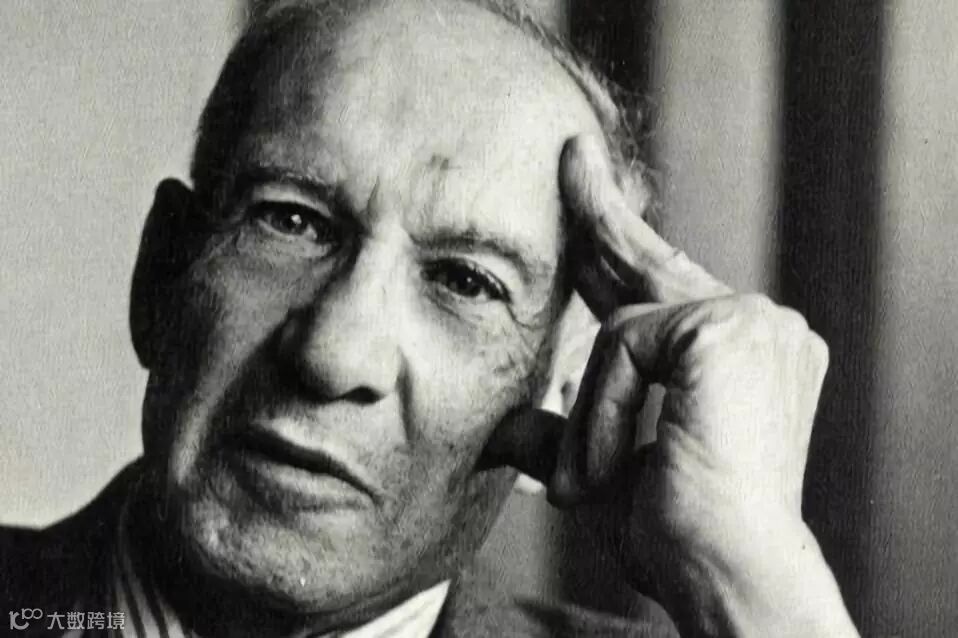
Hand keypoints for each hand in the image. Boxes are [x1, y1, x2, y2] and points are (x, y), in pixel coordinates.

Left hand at [486, 136, 857, 636]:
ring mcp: (754, 320)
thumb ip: (559, 434)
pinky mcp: (730, 329)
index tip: (585, 183)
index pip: (662, 285)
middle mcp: (759, 325)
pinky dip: (604, 414)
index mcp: (736, 354)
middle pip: (651, 263)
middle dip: (602, 213)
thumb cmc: (676, 535)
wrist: (724, 575)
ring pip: (623, 329)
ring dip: (594, 416)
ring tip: (589, 486)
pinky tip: (615, 467)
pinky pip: (626, 349)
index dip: (618, 239)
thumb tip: (502, 429)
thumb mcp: (601, 470)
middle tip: (569, 153)